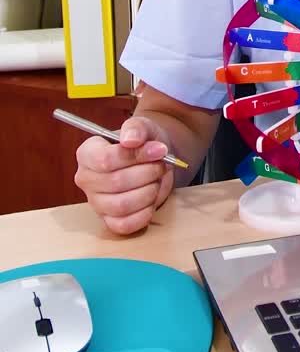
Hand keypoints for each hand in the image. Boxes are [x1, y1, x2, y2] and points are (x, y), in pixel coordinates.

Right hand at [74, 116, 174, 235]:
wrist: (155, 159)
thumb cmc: (144, 142)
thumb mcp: (143, 127)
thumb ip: (136, 128)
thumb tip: (130, 139)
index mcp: (87, 153)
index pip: (105, 160)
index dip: (135, 156)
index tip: (159, 150)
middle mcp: (86, 179)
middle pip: (116, 183)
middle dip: (147, 173)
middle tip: (161, 165)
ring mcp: (96, 202)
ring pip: (122, 205)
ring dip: (148, 191)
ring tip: (155, 180)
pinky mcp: (109, 221)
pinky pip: (126, 225)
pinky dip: (145, 213)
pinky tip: (152, 198)